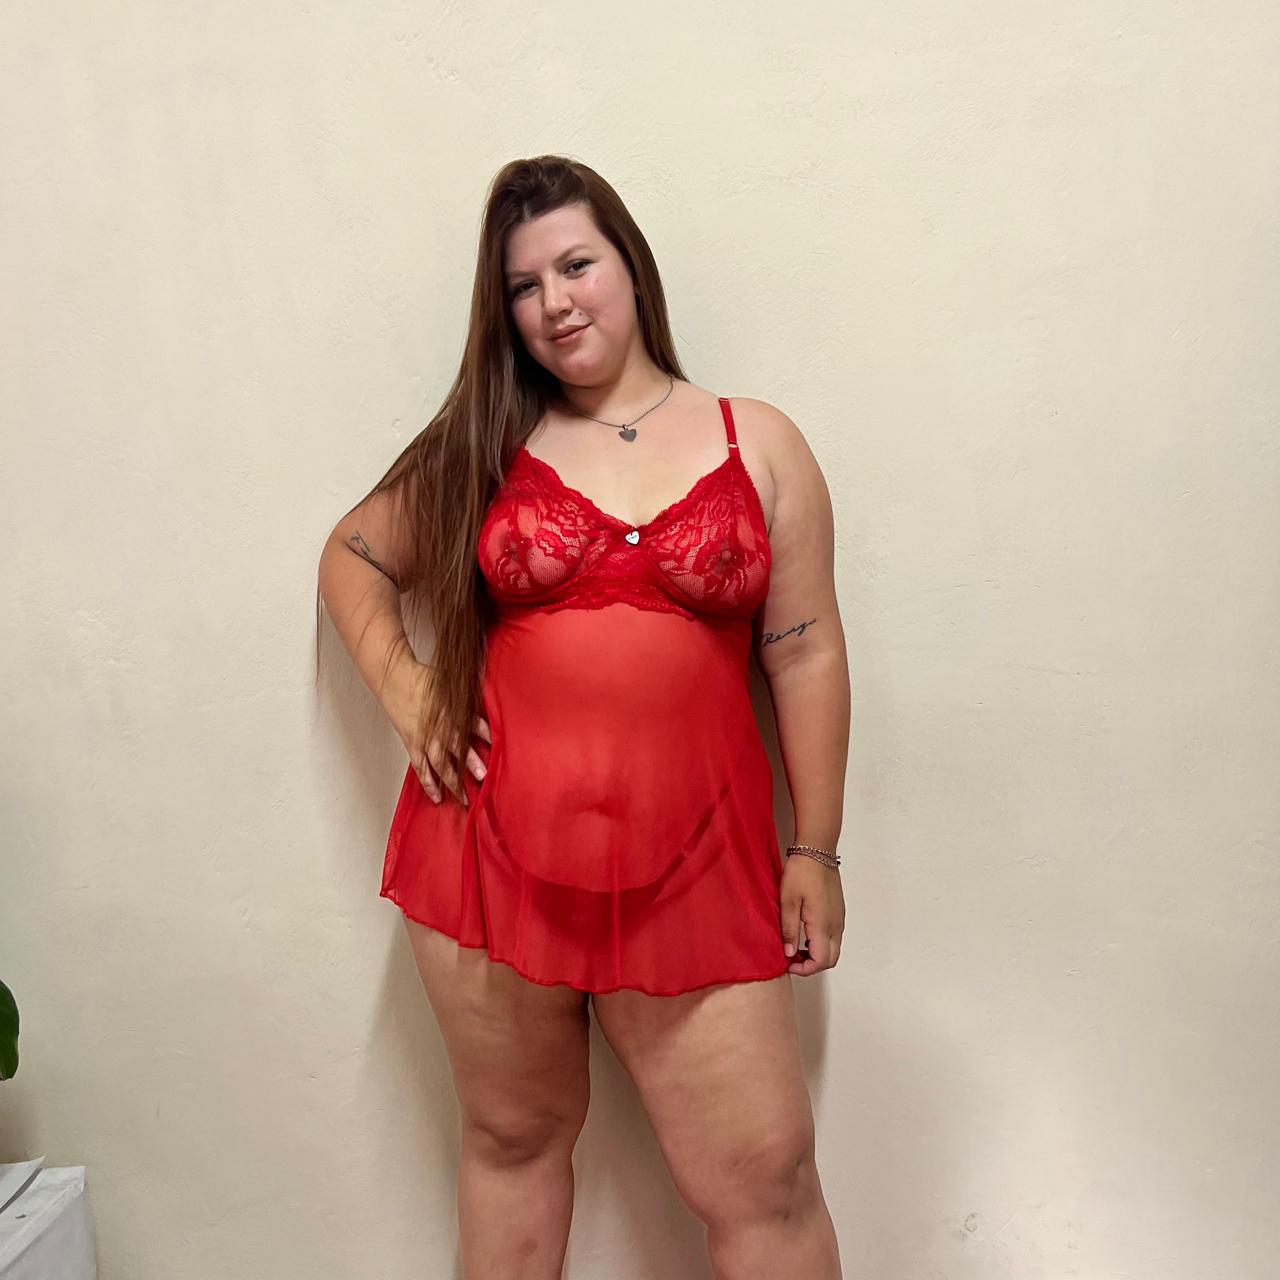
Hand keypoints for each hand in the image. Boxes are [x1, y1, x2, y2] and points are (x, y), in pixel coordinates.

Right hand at [384, 662, 490, 807]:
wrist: (395, 680)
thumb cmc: (424, 679)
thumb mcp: (452, 683)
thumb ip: (470, 695)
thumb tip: (490, 698)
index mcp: (451, 710)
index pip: (473, 723)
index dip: (486, 733)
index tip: (497, 744)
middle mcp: (438, 727)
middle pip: (457, 748)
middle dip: (471, 763)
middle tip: (483, 776)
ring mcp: (425, 739)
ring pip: (440, 764)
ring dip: (453, 781)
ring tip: (465, 798)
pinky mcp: (413, 745)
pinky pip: (421, 769)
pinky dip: (429, 784)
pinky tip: (438, 797)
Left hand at [779, 854, 844, 975]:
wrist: (817, 850)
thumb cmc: (802, 872)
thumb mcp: (788, 901)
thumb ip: (789, 929)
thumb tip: (789, 953)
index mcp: (822, 925)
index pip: (820, 961)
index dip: (804, 969)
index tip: (788, 963)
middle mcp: (836, 925)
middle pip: (830, 960)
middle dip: (811, 966)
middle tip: (791, 958)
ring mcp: (839, 919)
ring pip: (833, 949)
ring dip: (816, 954)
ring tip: (795, 945)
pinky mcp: (838, 912)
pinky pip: (834, 937)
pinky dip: (820, 943)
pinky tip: (804, 933)